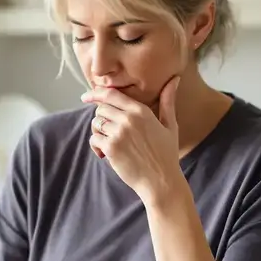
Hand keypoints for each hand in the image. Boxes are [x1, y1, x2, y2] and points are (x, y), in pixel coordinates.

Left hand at [82, 76, 182, 201]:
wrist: (161, 181)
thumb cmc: (166, 154)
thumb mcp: (170, 125)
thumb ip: (167, 101)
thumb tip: (174, 80)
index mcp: (141, 111)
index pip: (111, 95)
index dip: (95, 93)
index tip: (86, 96)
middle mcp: (128, 119)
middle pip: (101, 108)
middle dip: (102, 118)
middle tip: (110, 132)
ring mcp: (118, 133)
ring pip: (96, 123)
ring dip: (99, 132)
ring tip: (110, 143)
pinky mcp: (111, 148)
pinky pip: (94, 139)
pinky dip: (96, 146)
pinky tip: (106, 154)